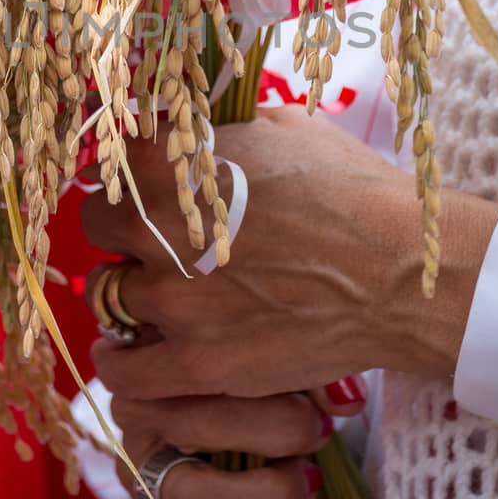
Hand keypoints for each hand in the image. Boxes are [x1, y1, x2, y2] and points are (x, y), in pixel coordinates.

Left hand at [82, 105, 497, 400]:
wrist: (400, 271)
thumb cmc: (353, 191)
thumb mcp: (284, 129)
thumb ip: (220, 130)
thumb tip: (187, 127)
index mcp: (173, 162)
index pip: (111, 160)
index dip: (128, 172)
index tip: (145, 184)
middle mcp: (158, 228)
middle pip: (97, 222)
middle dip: (123, 226)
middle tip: (156, 237)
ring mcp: (174, 299)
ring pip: (109, 292)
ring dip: (133, 290)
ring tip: (165, 294)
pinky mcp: (196, 361)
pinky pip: (125, 371)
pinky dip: (123, 363)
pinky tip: (132, 355)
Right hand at [110, 385, 365, 498]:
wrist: (229, 425)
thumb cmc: (251, 385)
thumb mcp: (273, 364)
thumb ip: (306, 372)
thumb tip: (347, 399)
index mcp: (156, 367)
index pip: (195, 364)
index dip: (260, 384)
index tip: (313, 402)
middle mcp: (137, 423)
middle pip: (194, 427)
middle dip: (271, 432)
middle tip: (318, 434)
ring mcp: (142, 482)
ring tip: (313, 489)